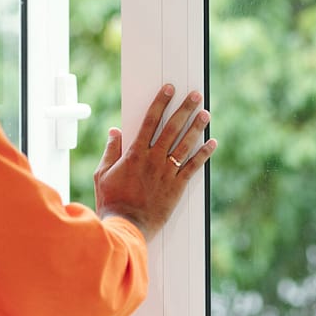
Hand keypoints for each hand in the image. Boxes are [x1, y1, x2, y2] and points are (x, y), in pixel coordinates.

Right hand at [94, 84, 217, 241]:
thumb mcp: (102, 174)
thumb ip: (110, 151)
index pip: (150, 121)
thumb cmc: (112, 201)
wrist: (126, 226)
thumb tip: (115, 131)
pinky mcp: (176, 187)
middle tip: (195, 95)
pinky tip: (212, 143)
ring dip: (196, 127)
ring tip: (205, 112)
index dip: (161, 102)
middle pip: (172, 128)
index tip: (169, 89)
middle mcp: (153, 159)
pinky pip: (193, 167)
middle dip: (184, 109)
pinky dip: (203, 154)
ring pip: (185, 144)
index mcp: (135, 153)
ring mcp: (166, 173)